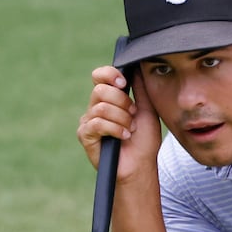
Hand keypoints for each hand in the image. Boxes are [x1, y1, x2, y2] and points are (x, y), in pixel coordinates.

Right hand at [77, 66, 160, 181]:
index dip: (109, 75)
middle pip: (100, 90)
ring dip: (121, 119)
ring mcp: (88, 121)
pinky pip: (97, 123)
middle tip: (132, 115)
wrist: (141, 165)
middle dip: (121, 102)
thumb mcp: (147, 109)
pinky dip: (114, 129)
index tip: (124, 84)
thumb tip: (137, 66)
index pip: (99, 76)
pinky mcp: (85, 135)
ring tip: (130, 130)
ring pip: (101, 108)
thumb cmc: (144, 140)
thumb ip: (140, 88)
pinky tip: (123, 136)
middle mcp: (95, 107)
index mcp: (108, 99)